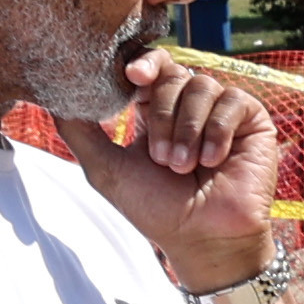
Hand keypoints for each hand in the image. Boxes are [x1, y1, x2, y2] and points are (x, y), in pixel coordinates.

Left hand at [55, 48, 281, 293]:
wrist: (203, 239)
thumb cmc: (156, 211)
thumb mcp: (106, 169)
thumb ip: (78, 131)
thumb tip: (52, 97)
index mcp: (155, 111)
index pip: (148, 67)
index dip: (141, 64)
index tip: (131, 76)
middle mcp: (188, 106)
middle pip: (171, 75)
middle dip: (162, 117)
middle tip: (163, 160)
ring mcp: (221, 111)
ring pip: (201, 86)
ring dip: (188, 130)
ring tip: (186, 167)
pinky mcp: (252, 120)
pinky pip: (234, 101)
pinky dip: (217, 132)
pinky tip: (214, 161)